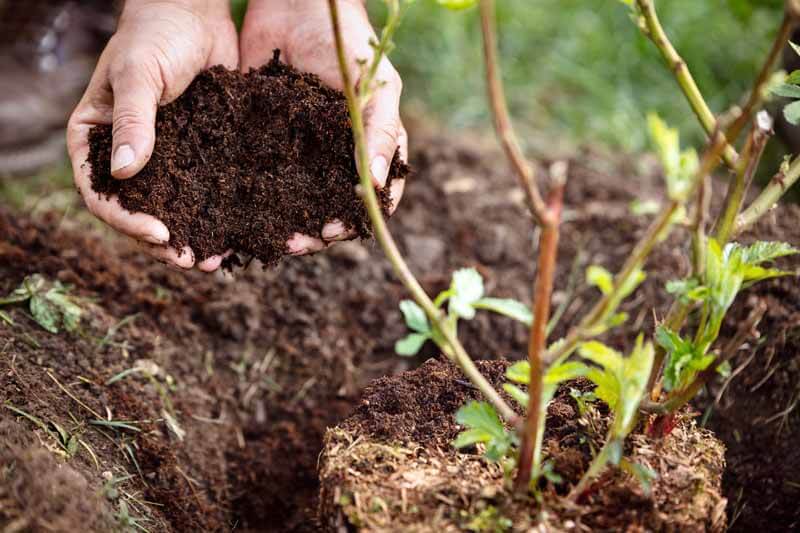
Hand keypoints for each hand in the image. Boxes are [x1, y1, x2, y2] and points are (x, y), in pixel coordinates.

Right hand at [67, 0, 238, 270]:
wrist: (196, 13)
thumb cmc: (155, 34)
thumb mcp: (138, 75)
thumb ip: (132, 121)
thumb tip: (124, 173)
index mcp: (97, 139)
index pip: (100, 192)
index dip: (126, 220)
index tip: (159, 234)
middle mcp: (129, 154)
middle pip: (138, 210)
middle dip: (163, 241)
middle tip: (192, 262)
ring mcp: (165, 157)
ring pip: (173, 207)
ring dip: (192, 235)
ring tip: (216, 260)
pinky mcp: (199, 153)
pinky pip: (204, 190)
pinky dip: (217, 213)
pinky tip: (237, 232)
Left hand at [240, 0, 406, 254]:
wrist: (298, 2)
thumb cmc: (351, 45)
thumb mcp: (377, 89)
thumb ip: (382, 134)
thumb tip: (380, 185)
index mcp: (368, 149)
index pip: (371, 199)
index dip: (356, 221)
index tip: (335, 231)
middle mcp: (334, 157)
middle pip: (329, 208)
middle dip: (314, 233)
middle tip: (294, 244)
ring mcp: (299, 150)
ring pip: (293, 199)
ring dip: (283, 223)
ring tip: (267, 239)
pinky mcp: (263, 139)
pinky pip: (259, 174)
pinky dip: (251, 197)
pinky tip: (236, 213)